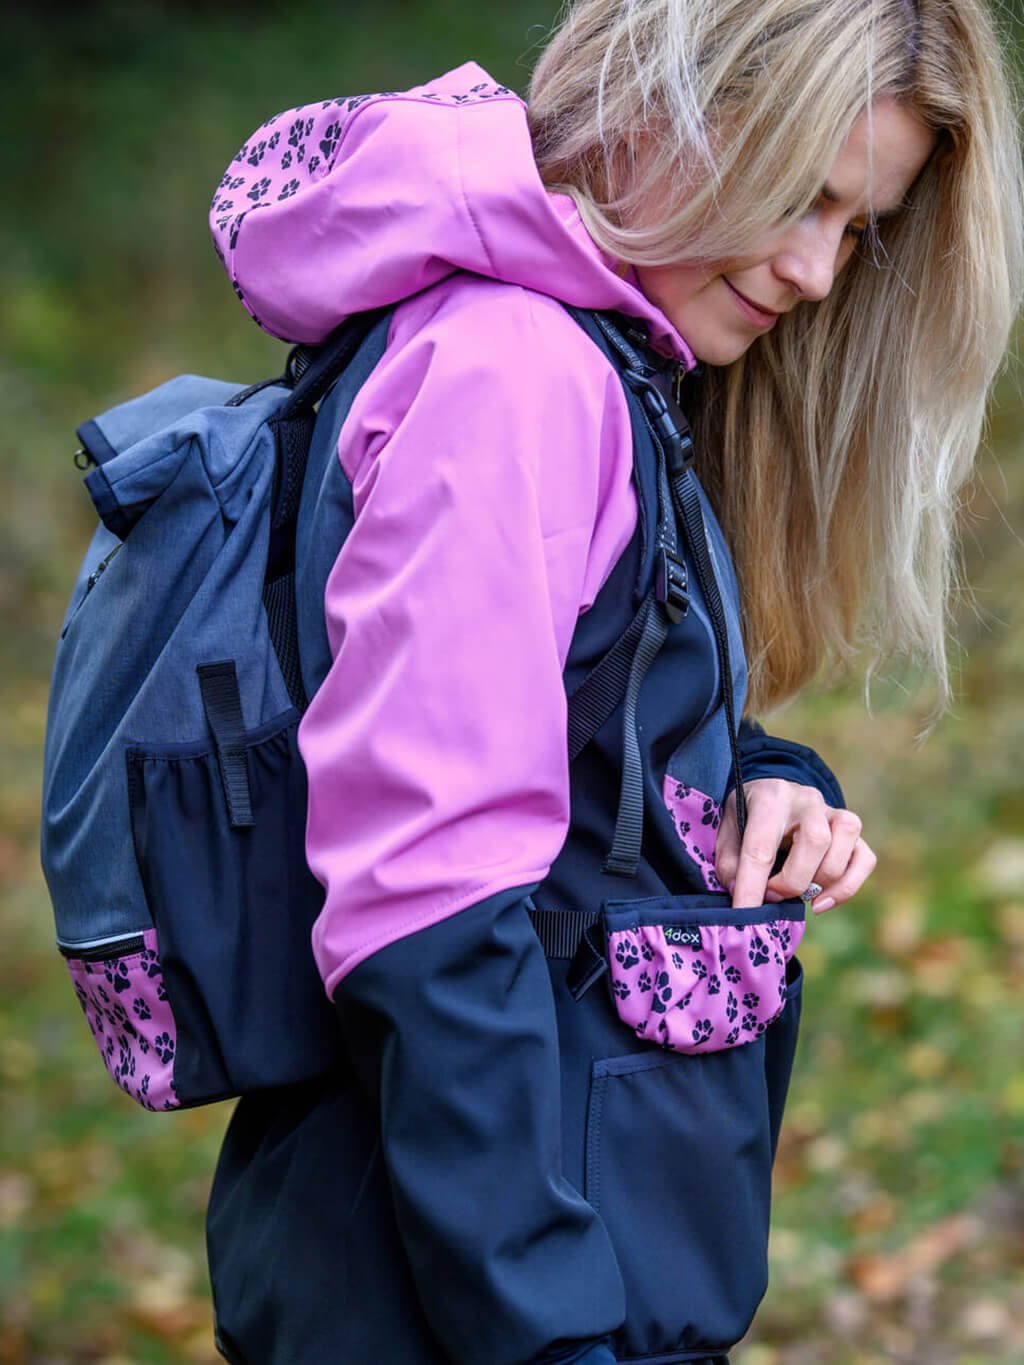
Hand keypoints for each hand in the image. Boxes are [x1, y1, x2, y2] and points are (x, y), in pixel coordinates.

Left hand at [715, 778, 875, 913]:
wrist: (774, 789)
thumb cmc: (748, 814)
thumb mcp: (727, 828)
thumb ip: (730, 861)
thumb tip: (741, 894)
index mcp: (770, 798)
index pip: (762, 847)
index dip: (751, 886)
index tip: (743, 914)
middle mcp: (807, 801)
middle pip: (816, 841)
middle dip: (792, 881)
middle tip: (772, 895)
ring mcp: (834, 813)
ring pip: (844, 849)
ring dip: (821, 883)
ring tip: (797, 894)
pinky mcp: (853, 830)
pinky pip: (865, 860)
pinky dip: (846, 887)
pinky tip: (821, 901)